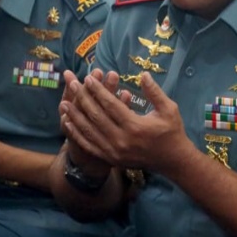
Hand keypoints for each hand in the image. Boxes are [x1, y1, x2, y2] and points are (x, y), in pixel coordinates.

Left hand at [59, 71, 194, 176]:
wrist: (173, 161)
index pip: (110, 105)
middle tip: (72, 83)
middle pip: (96, 116)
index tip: (88, 77)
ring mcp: (114, 151)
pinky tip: (68, 123)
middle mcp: (121, 140)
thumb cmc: (172, 132)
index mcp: (135, 126)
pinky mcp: (111, 158)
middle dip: (82, 98)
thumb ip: (154, 92)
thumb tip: (143, 74)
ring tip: (63, 102)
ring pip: (89, 131)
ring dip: (75, 115)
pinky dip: (77, 134)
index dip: (98, 90)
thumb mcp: (169, 109)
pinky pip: (89, 145)